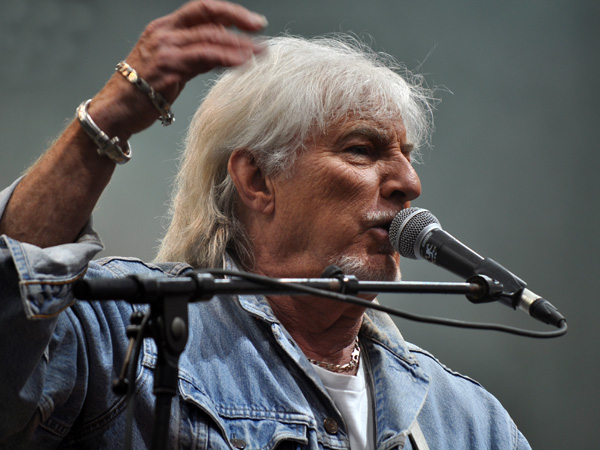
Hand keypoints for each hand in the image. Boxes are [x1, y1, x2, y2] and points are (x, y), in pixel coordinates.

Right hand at [90, 0, 266, 137]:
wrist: (114, 112)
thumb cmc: (141, 93)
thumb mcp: (170, 66)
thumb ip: (195, 56)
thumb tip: (225, 54)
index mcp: (163, 28)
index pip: (202, 9)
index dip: (229, 12)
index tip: (253, 21)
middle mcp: (163, 33)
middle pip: (209, 18)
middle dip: (239, 23)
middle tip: (262, 32)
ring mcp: (165, 49)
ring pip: (210, 38)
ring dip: (239, 44)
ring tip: (261, 52)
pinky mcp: (168, 68)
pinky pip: (205, 58)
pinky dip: (227, 58)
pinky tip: (244, 63)